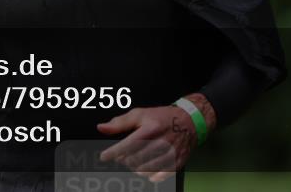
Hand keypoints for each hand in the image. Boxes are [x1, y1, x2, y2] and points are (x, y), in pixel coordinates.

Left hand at [96, 95, 214, 182]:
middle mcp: (162, 140)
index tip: (104, 156)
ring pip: (146, 169)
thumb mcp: (140, 114)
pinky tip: (147, 171)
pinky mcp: (178, 161)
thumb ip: (120, 122)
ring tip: (134, 163)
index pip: (128, 144)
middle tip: (123, 157)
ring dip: (136, 168)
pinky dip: (151, 176)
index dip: (113, 152)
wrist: (189, 121)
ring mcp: (171, 152)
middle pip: (136, 159)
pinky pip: (161, 175)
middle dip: (125, 160)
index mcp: (151, 128)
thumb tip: (101, 128)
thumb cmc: (161, 117)